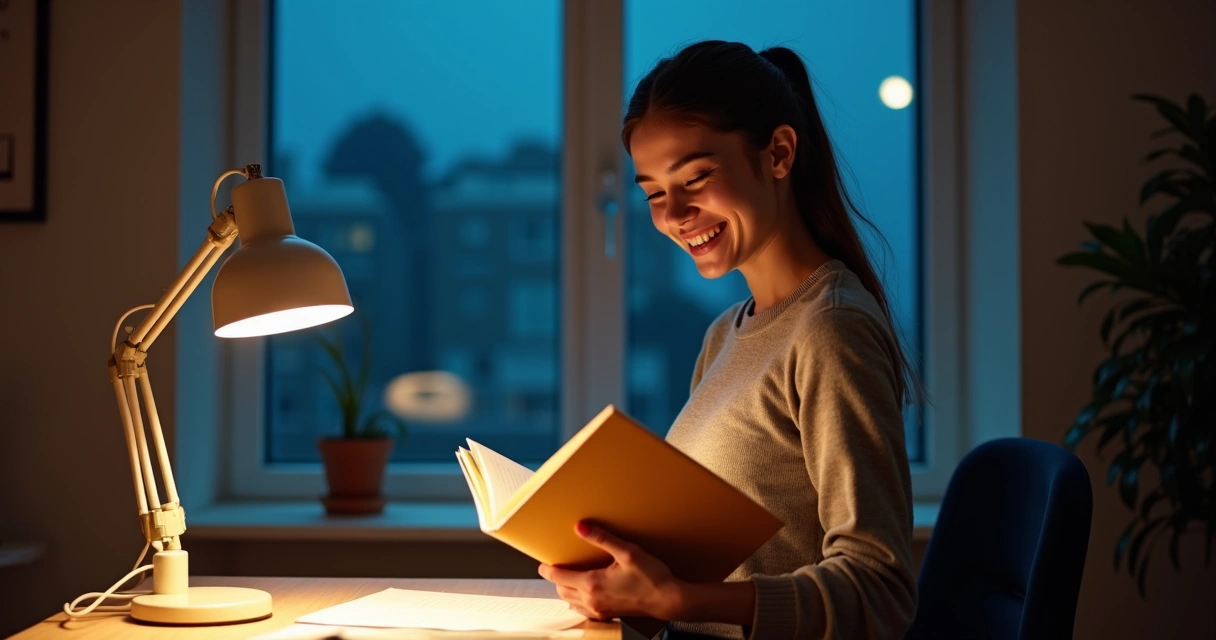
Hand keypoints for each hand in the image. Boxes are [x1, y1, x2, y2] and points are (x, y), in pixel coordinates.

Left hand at [537, 521, 683, 621]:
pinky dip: (577, 601)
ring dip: (566, 589)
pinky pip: (583, 610)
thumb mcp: (627, 552)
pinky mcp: (607, 615)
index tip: (542, 563)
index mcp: (592, 584)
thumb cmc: (652, 577)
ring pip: (570, 601)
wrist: (668, 600)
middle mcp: (592, 600)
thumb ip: (602, 538)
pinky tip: (585, 592)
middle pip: (561, 590)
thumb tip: (580, 527)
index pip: (558, 577)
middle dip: (556, 578)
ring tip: (570, 576)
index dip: (547, 569)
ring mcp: (599, 610)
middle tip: (557, 565)